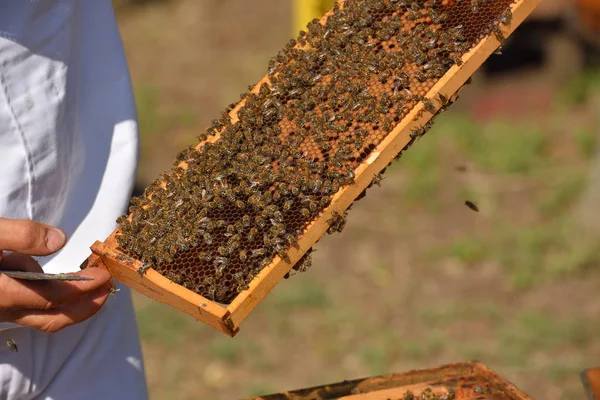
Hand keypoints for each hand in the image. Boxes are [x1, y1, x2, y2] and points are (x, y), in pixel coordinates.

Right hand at [0, 217, 111, 332]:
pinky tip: (65, 281)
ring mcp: (1, 311)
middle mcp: (2, 309)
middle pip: (52, 319)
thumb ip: (22, 235)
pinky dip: (53, 301)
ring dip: (71, 306)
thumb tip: (59, 240)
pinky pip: (32, 310)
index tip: (104, 274)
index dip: (83, 288)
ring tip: (95, 286)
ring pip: (41, 318)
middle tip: (108, 289)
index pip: (53, 297)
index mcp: (1, 293)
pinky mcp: (1, 305)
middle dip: (85, 306)